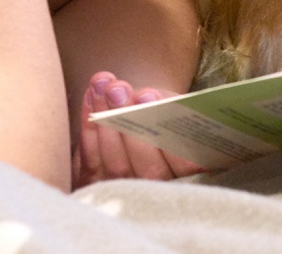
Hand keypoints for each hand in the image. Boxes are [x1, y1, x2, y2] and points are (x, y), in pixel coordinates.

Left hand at [72, 71, 203, 187]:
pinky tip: (90, 96)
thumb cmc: (168, 117)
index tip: (146, 95)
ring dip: (104, 120)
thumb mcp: (177, 110)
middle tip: (117, 89)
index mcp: (193, 175)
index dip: (165, 129)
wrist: (150, 128)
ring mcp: (130, 195)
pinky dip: (88, 128)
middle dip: (128, 122)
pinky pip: (92, 163)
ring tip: (101, 85)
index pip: (184, 162)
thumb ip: (169, 106)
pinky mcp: (102, 189)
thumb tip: (146, 97)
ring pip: (116, 165)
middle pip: (146, 166)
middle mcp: (163, 192)